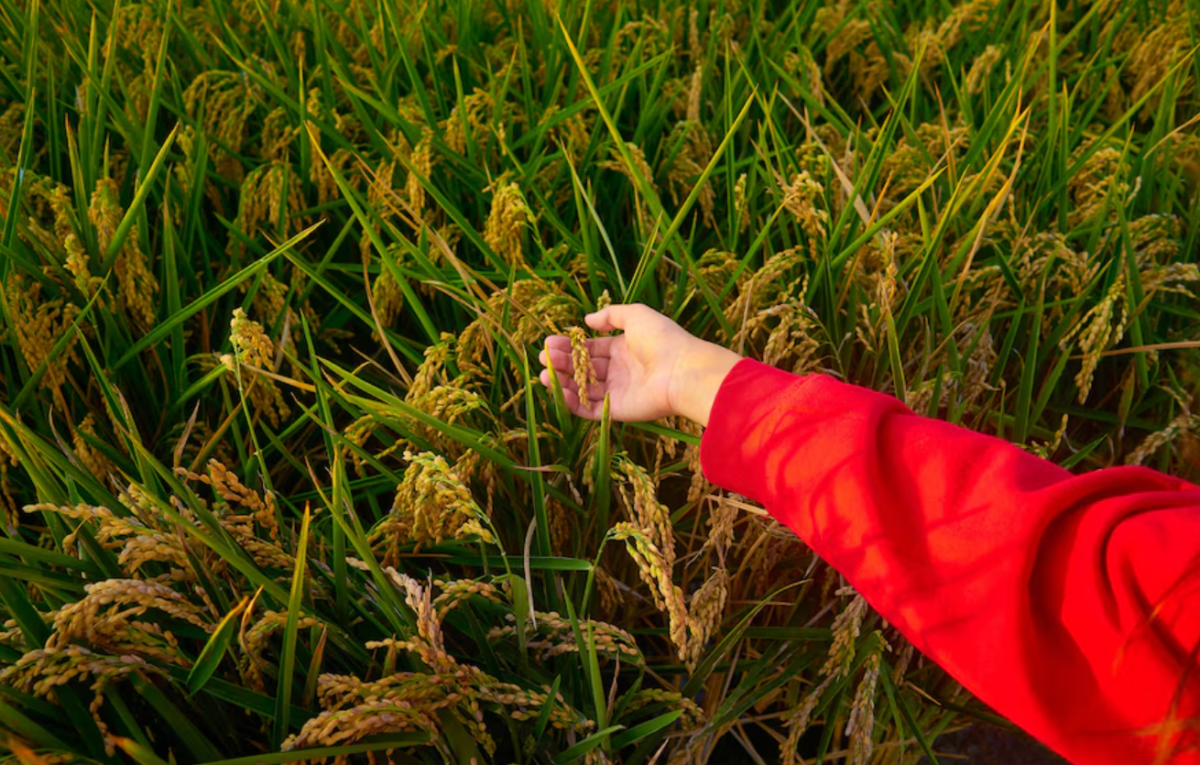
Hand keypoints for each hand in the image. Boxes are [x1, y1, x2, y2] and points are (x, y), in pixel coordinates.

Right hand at [537, 304, 740, 425]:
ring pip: (583, 389)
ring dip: (562, 381)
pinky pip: (589, 409)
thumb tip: (587, 320)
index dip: (570, 346)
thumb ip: (611, 316)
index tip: (549, 342)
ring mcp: (617, 391)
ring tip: (545, 372)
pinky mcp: (617, 410)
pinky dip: (572, 402)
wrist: (682, 370)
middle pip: (583, 368)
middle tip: (543, 355)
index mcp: (623, 349)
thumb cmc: (662, 339)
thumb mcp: (636, 315)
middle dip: (562, 362)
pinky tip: (558, 390)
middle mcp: (619, 371)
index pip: (590, 348)